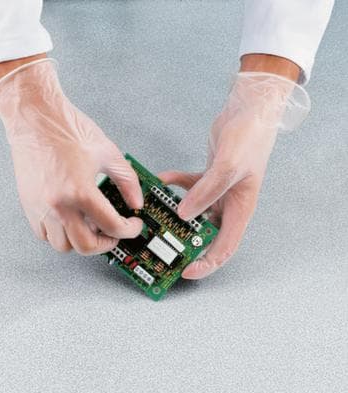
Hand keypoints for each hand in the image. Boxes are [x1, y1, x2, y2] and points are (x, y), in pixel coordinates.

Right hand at [0, 58, 142, 252]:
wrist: (34, 117)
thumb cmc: (67, 129)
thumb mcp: (108, 152)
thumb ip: (127, 180)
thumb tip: (136, 202)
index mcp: (80, 191)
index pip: (112, 227)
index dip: (130, 230)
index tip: (133, 225)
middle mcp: (58, 205)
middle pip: (86, 246)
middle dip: (106, 244)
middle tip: (113, 233)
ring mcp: (41, 208)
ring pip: (63, 245)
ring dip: (80, 241)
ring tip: (90, 225)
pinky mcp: (29, 206)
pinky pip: (44, 235)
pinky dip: (60, 234)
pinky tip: (70, 219)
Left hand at [159, 71, 309, 278]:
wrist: (250, 108)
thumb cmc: (249, 137)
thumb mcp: (228, 166)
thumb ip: (206, 192)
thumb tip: (184, 215)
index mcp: (240, 210)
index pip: (224, 248)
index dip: (206, 264)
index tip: (184, 271)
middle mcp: (229, 205)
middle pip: (206, 234)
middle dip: (185, 243)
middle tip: (162, 247)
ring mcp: (218, 191)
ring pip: (194, 212)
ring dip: (175, 215)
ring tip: (155, 217)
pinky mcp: (209, 177)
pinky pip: (188, 187)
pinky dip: (173, 185)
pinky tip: (160, 180)